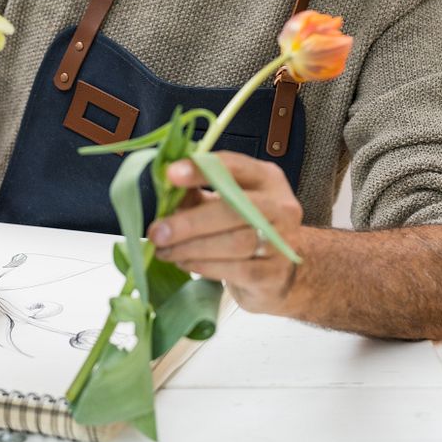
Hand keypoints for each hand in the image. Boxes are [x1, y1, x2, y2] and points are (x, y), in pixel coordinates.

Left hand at [147, 151, 303, 313]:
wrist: (283, 272)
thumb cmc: (245, 227)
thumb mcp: (225, 202)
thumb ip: (198, 193)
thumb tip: (166, 191)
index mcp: (266, 178)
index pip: (234, 166)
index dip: (201, 170)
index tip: (171, 175)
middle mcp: (280, 206)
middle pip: (232, 210)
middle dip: (189, 222)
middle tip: (158, 232)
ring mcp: (281, 242)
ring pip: (233, 243)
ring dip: (191, 248)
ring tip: (164, 250)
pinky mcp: (274, 274)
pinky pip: (234, 270)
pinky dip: (203, 266)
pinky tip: (184, 263)